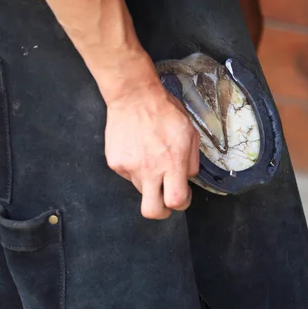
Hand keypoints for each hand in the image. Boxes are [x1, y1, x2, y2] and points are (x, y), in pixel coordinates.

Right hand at [103, 69, 199, 219]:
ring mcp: (129, 167)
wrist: (134, 96)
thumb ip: (192, 161)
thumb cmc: (165, 111)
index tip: (182, 195)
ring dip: (150, 182)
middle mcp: (149, 169)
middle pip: (152, 211)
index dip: (181, 203)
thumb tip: (187, 178)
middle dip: (161, 212)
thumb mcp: (191, 133)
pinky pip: (129, 175)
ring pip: (141, 190)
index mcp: (172, 163)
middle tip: (165, 200)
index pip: (176, 201)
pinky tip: (139, 150)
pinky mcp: (115, 163)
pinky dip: (136, 169)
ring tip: (152, 158)